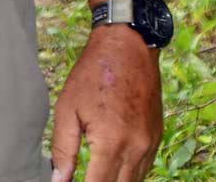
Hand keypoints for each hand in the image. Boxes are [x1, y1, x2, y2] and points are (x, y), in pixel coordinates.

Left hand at [50, 25, 162, 181]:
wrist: (128, 47)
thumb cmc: (92, 74)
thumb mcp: (67, 108)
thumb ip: (63, 148)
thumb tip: (58, 179)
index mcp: (111, 142)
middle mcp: (136, 148)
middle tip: (81, 179)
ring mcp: (150, 144)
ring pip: (134, 181)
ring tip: (95, 176)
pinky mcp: (157, 137)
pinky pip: (144, 168)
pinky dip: (129, 174)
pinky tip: (112, 170)